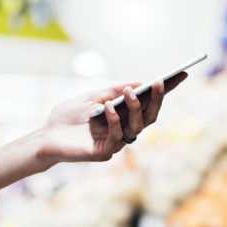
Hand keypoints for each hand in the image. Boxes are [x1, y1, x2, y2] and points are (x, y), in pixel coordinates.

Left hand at [41, 73, 186, 162]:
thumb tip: (138, 83)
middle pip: (149, 116)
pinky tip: (108, 108)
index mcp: (123, 115)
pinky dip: (114, 120)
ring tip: (128, 92)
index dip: (165, 90)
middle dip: (157, 99)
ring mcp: (116, 142)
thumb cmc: (68, 116)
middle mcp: (124, 130)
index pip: (149, 102)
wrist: (46, 136)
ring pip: (137, 127)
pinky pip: (116, 136)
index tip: (181, 74)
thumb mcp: (91, 96)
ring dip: (136, 108)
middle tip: (159, 82)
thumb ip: (113, 91)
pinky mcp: (104, 152)